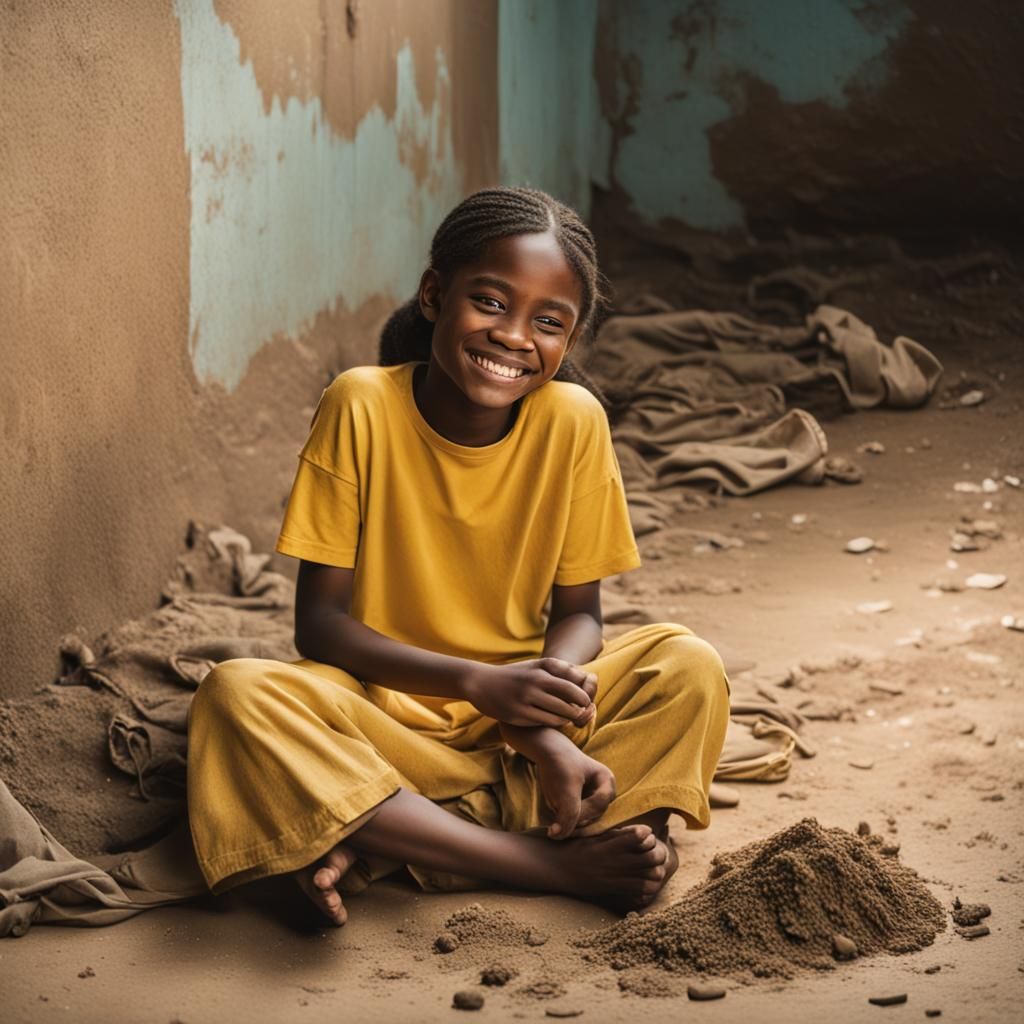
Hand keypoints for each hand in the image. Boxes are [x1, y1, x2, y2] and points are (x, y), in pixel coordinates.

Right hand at [461, 658, 597, 727]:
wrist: (480, 682)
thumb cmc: (514, 675)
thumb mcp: (534, 666)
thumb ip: (558, 669)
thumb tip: (584, 676)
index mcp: (542, 668)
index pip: (575, 682)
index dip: (584, 696)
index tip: (585, 701)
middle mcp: (535, 681)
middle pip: (571, 699)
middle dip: (581, 708)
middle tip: (581, 712)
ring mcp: (526, 698)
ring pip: (560, 714)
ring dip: (569, 718)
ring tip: (568, 718)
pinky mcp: (518, 714)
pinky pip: (546, 722)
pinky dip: (555, 723)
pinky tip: (554, 721)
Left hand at [535, 747, 615, 839]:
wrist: (548, 752)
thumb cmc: (560, 765)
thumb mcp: (565, 788)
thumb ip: (566, 813)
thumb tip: (557, 835)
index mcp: (607, 781)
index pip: (599, 804)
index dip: (582, 812)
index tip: (563, 812)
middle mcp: (605, 792)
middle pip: (595, 814)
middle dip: (576, 817)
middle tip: (557, 817)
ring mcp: (595, 799)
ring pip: (586, 820)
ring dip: (571, 820)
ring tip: (556, 811)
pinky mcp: (584, 805)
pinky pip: (578, 819)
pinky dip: (567, 819)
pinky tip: (556, 814)